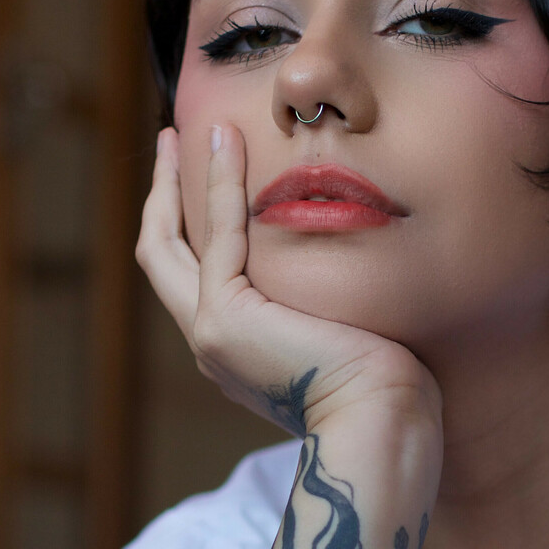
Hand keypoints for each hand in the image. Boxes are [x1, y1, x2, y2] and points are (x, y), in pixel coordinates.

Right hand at [136, 124, 440, 441]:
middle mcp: (213, 343)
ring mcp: (211, 334)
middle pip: (163, 257)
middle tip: (172, 140)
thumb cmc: (385, 381)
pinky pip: (219, 235)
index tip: (206, 172)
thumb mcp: (343, 326)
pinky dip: (220, 185)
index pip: (197, 274)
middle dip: (162, 195)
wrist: (383, 417)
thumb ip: (321, 295)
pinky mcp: (225, 319)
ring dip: (177, 182)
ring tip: (187, 130)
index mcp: (237, 349)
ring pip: (172, 244)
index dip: (191, 221)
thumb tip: (345, 258)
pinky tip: (227, 140)